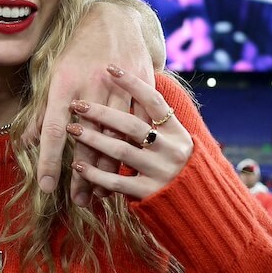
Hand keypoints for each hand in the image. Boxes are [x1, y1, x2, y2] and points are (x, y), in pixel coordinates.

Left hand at [25, 0, 157, 204]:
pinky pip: (139, 126)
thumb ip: (42, 111)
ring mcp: (119, 88)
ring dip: (108, 169)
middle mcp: (91, 87)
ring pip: (116, 138)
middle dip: (82, 175)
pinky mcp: (141, 88)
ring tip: (99, 194)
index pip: (54, 131)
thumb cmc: (76, 50)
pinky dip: (133, 149)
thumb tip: (27, 142)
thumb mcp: (53, 75)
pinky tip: (125, 170)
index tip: (47, 188)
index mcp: (64, 85)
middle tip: (78, 202)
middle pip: (87, 141)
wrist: (114, 19)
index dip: (50, 161)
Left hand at [65, 65, 190, 199]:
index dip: (132, 83)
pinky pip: (117, 182)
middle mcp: (171, 149)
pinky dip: (95, 173)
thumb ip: (153, 122)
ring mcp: (161, 171)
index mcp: (177, 132)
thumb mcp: (173, 141)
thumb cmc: (176, 166)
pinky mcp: (150, 193)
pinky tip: (78, 165)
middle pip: (131, 125)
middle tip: (77, 104)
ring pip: (121, 151)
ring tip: (71, 130)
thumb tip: (125, 93)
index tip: (109, 67)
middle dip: (101, 113)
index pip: (153, 100)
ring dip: (93, 139)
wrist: (200, 205)